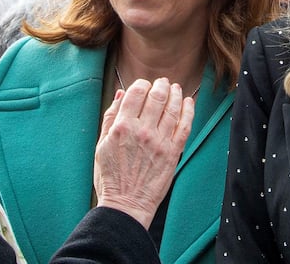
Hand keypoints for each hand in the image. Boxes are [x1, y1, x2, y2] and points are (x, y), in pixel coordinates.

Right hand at [93, 77, 193, 228]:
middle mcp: (142, 131)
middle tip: (163, 83)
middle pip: (156, 97)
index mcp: (122, 127)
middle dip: (160, 85)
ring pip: (172, 108)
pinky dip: (188, 111)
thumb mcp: (101, 144)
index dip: (142, 84)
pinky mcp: (173, 153)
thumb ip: (111, 117)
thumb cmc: (110, 177)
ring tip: (175, 88)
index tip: (144, 85)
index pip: (136, 93)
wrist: (126, 206)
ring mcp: (159, 142)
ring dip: (175, 94)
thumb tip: (121, 94)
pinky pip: (184, 126)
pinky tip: (188, 102)